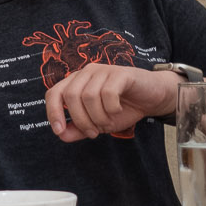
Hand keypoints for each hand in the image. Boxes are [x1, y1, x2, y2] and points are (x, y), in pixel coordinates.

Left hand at [45, 64, 182, 142]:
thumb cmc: (123, 108)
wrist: (152, 98)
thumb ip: (78, 129)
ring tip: (108, 123)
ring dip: (98, 117)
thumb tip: (61, 135)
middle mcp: (87, 73)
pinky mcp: (120, 73)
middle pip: (71, 96)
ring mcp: (104, 70)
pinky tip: (118, 110)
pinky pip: (108, 93)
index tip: (59, 131)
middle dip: (81, 120)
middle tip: (94, 132)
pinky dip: (111, 108)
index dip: (53, 112)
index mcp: (77, 82)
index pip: (54, 93)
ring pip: (89, 96)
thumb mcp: (97, 123)